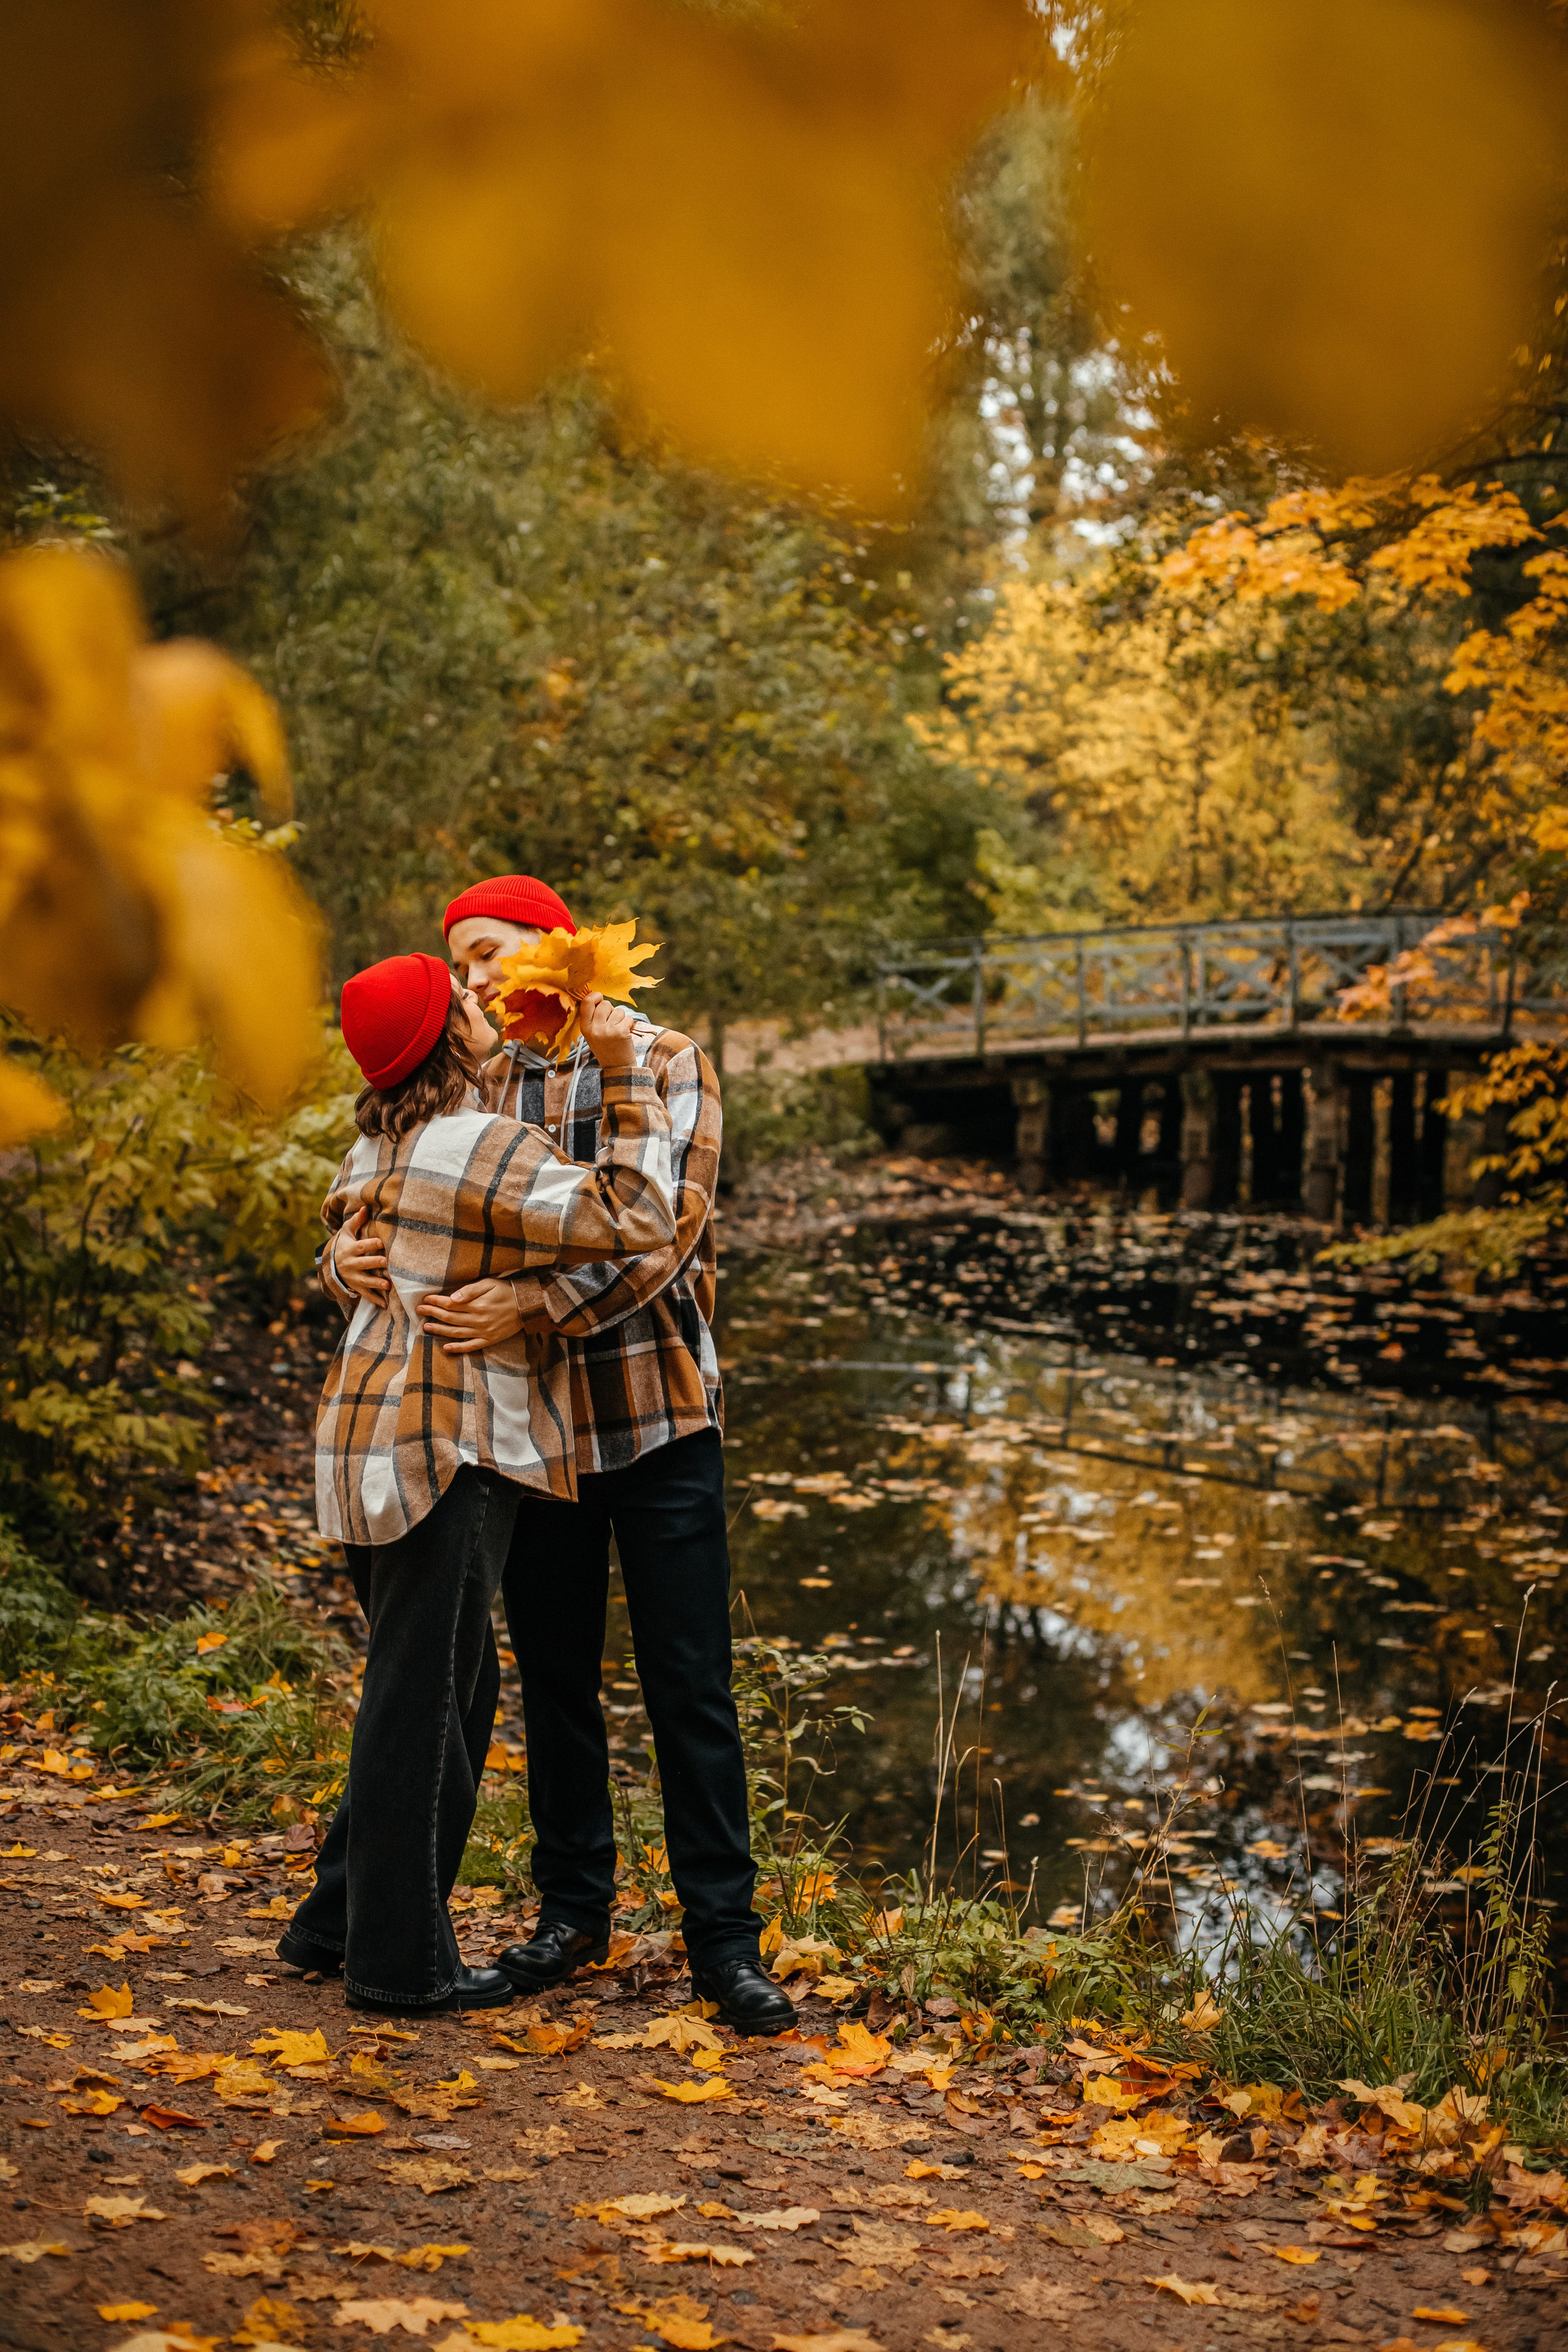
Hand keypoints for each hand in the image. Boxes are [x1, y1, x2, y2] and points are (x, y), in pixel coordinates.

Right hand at [330, 1207, 388, 1303]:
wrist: (331, 1265)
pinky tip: (385, 1304)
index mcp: (350, 1250)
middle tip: (385, 1262)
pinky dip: (375, 1300)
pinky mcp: (356, 1287)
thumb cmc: (344, 1245)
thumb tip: (365, 1207)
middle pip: (363, 1263)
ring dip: (376, 1283)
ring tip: (387, 1285)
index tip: (380, 1242)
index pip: (360, 1246)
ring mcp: (353, 1277)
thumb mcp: (346, 1233)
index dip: (370, 1244)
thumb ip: (356, 1222)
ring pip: (365, 1280)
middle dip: (374, 1263)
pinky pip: (365, 1294)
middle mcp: (351, 1264)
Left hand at [417, 1276, 533, 1355]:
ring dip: (439, 1330)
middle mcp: (477, 1320)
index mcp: (476, 1305)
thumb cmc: (507, 1291)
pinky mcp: (488, 1340)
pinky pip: (470, 1346)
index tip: (425, 1299)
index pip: (450, 1304)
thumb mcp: (489, 1284)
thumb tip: (452, 1297)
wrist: (527, 1307)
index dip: (436, 1302)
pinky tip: (445, 1348)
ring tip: (425, 1327)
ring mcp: (482, 1332)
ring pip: (455, 1333)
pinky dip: (457, 1348)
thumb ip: (470, 1290)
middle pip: (449, 1318)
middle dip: (432, 1314)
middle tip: (419, 1311)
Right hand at [578, 991, 638, 1071]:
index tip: (600, 998)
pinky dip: (629, 1024)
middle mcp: (594, 1028)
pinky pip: (628, 1017)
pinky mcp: (621, 1032)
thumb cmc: (606, 1047)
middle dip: (611, 1010)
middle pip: (605, 1004)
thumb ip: (593, 1017)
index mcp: (585, 1028)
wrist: (617, 1067)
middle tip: (612, 1022)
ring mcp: (608, 1030)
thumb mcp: (593, 1034)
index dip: (595, 996)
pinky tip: (625, 1034)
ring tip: (618, 1030)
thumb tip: (598, 997)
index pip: (586, 1002)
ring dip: (621, 1018)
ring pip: (618, 1010)